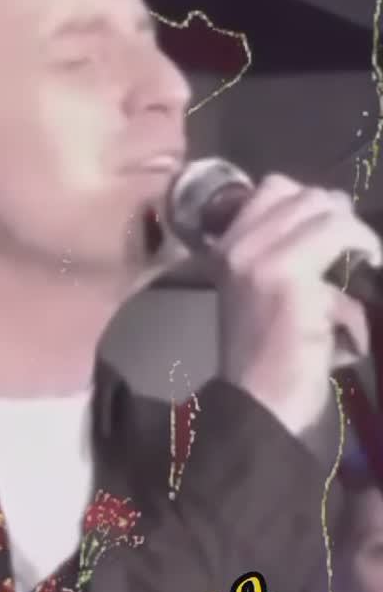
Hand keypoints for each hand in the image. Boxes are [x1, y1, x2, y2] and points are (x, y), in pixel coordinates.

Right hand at [211, 174, 380, 435]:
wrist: (260, 404)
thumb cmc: (270, 358)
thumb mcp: (263, 293)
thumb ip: (284, 252)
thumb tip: (335, 219)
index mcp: (227, 247)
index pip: (274, 187)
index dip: (312, 205)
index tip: (331, 237)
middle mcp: (238, 245)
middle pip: (307, 195)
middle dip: (340, 220)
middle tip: (355, 256)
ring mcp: (261, 258)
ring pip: (328, 211)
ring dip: (356, 238)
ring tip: (362, 268)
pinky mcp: (288, 275)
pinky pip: (343, 237)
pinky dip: (365, 252)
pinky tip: (364, 285)